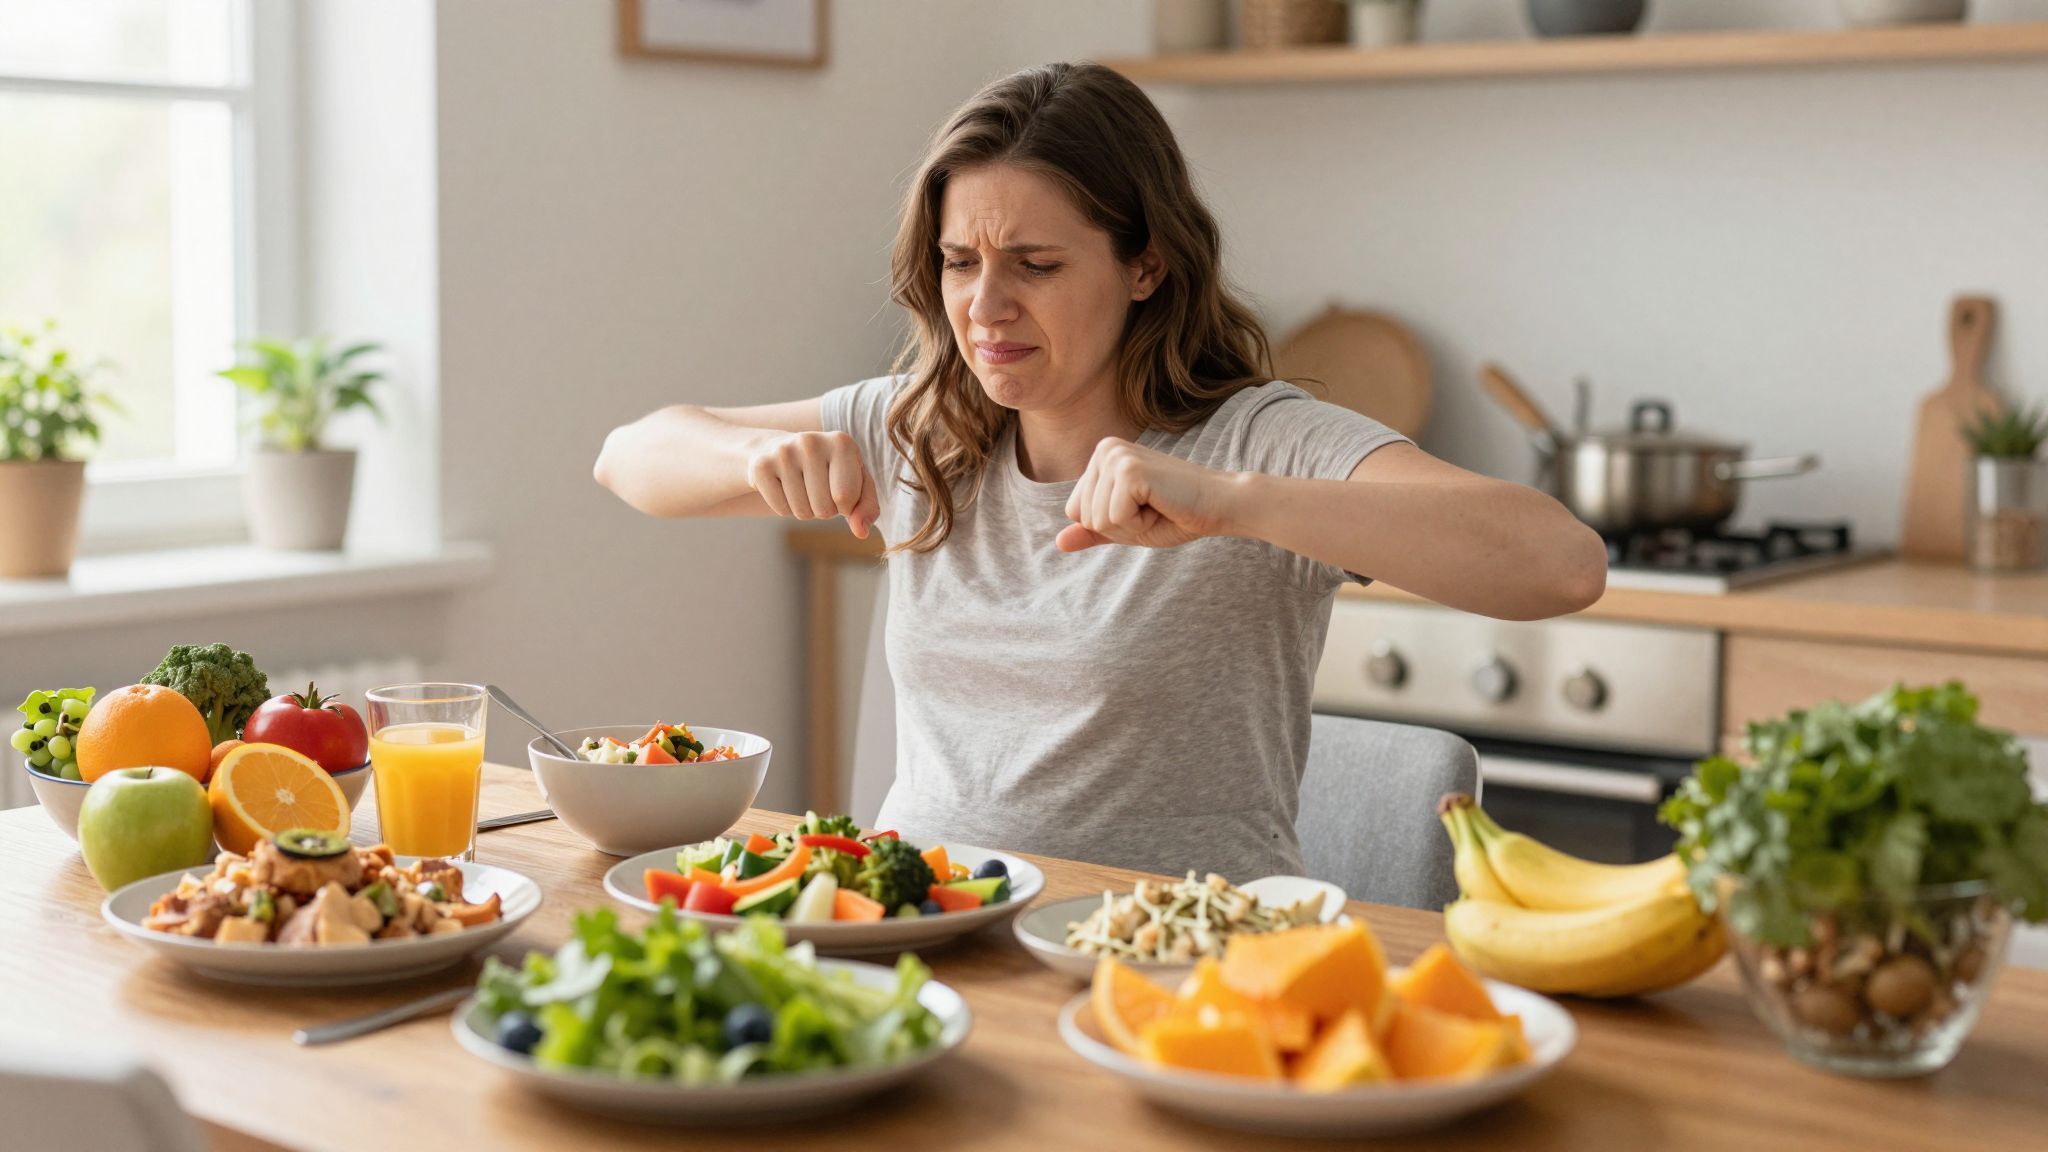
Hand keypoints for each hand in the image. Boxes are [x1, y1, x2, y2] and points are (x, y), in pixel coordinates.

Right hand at [746, 431, 879, 537]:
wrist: (780, 451)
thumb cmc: (829, 471)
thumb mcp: (856, 483)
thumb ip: (867, 507)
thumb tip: (861, 532)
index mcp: (842, 443)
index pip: (847, 498)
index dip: (845, 507)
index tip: (839, 490)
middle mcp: (812, 442)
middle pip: (824, 509)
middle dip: (824, 510)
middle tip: (817, 489)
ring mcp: (783, 452)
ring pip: (802, 513)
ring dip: (805, 510)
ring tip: (801, 486)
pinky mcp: (761, 466)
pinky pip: (780, 509)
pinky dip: (785, 507)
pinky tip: (784, 486)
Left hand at [1057, 437, 1231, 552]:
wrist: (1220, 505)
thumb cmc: (1177, 514)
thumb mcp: (1127, 527)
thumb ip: (1094, 531)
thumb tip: (1058, 543)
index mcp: (1102, 456)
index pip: (1075, 511)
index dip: (1109, 524)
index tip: (1142, 509)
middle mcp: (1105, 449)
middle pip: (1083, 516)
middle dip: (1119, 527)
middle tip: (1153, 509)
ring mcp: (1116, 456)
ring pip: (1096, 520)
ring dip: (1130, 527)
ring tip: (1158, 506)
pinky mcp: (1128, 470)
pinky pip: (1113, 519)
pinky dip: (1138, 525)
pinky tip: (1161, 505)